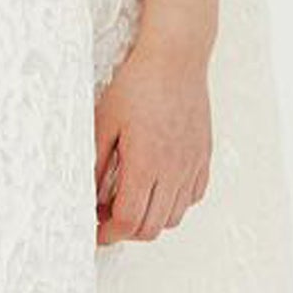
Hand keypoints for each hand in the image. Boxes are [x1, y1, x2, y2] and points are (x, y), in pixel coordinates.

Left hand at [94, 33, 211, 245]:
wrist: (175, 59)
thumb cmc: (137, 84)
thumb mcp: (104, 121)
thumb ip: (97, 162)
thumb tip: (90, 195)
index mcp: (145, 163)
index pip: (129, 220)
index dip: (108, 233)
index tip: (95, 229)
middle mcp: (173, 171)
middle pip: (152, 227)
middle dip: (126, 231)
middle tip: (107, 217)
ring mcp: (192, 165)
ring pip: (174, 217)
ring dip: (150, 219)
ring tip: (131, 200)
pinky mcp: (203, 157)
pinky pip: (193, 197)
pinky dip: (174, 203)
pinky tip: (157, 186)